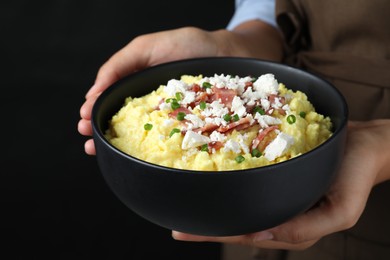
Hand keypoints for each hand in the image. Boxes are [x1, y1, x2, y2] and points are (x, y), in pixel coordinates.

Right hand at [78, 22, 282, 154]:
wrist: (230, 55)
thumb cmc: (191, 46)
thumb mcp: (148, 46)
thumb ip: (121, 63)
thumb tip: (97, 89)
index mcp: (139, 85)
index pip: (110, 101)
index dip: (94, 112)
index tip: (84, 121)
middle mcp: (152, 105)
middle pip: (120, 122)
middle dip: (101, 132)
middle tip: (90, 143)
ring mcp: (170, 119)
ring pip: (140, 136)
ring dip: (118, 145)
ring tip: (102, 152)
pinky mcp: (188, 129)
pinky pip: (168, 143)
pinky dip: (152, 152)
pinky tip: (138, 157)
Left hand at [172, 120, 389, 249]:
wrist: (364, 145)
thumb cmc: (355, 177)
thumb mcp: (340, 212)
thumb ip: (302, 229)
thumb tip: (258, 235)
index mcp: (290, 226)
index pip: (246, 233)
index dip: (216, 234)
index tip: (188, 231)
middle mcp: (278, 212)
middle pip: (237, 222)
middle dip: (207, 225)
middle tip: (177, 224)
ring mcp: (275, 195)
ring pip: (239, 204)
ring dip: (215, 203)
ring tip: (187, 202)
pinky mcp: (276, 176)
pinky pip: (248, 182)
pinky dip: (229, 183)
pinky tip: (213, 176)